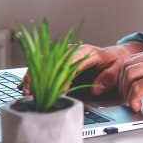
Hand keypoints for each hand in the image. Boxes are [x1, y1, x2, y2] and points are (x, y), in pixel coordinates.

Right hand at [17, 41, 142, 95]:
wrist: (114, 54)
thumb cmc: (115, 60)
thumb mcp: (118, 67)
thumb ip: (109, 77)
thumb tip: (96, 88)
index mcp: (85, 51)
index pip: (70, 63)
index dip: (62, 76)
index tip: (59, 90)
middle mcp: (72, 51)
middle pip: (51, 61)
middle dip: (39, 76)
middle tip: (32, 91)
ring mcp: (64, 56)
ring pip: (43, 63)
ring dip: (33, 76)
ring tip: (25, 91)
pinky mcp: (60, 62)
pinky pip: (43, 67)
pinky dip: (33, 75)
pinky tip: (24, 85)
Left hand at [119, 45, 142, 120]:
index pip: (135, 59)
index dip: (126, 75)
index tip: (127, 88)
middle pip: (128, 65)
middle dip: (123, 83)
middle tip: (127, 97)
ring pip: (129, 74)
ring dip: (126, 91)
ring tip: (133, 103)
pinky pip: (137, 88)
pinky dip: (133, 99)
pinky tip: (138, 106)